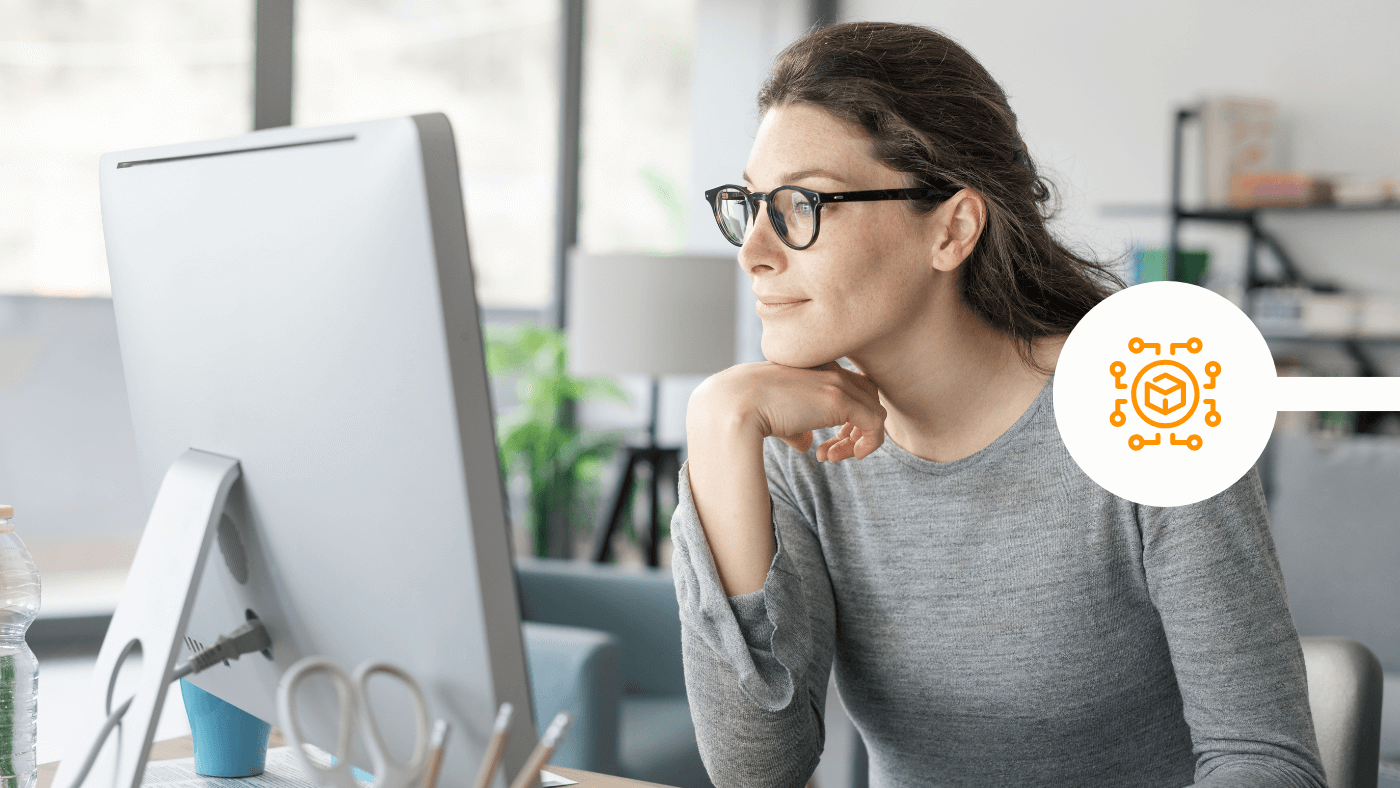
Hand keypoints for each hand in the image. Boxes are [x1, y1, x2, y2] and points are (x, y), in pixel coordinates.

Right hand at [690, 361, 887, 461]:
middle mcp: (830, 369)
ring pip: (874, 411)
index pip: (850, 387)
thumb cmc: (748, 409)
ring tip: (831, 457)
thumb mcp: (776, 416)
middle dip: (855, 428)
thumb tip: (807, 443)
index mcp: (816, 366)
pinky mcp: (840, 401)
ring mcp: (837, 383)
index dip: (846, 417)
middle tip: (831, 451)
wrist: (735, 403)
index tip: (825, 442)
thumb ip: (796, 427)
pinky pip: (875, 424)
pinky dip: (866, 445)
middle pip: (867, 396)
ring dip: (858, 440)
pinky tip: (838, 457)